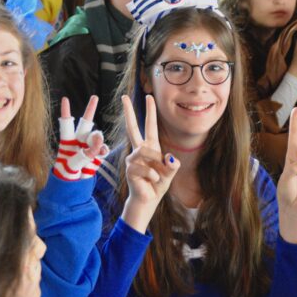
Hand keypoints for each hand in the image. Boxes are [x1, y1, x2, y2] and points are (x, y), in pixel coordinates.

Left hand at [53, 96, 108, 180]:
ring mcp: (88, 149)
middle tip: (94, 97)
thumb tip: (100, 139)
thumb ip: (87, 152)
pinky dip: (103, 150)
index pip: (66, 124)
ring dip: (97, 141)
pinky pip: (102, 149)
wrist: (73, 189)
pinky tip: (102, 152)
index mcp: (67, 142)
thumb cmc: (66, 176)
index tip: (65, 99)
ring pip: (96, 138)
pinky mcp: (96, 157)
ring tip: (95, 150)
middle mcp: (78, 142)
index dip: (66, 112)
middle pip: (85, 124)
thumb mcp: (73, 164)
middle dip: (90, 110)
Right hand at [121, 95, 179, 233]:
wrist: (148, 199)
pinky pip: (144, 167)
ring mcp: (133, 158)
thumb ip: (172, 166)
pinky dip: (152, 175)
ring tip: (156, 176)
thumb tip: (169, 158)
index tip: (149, 96)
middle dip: (129, 112)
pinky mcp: (130, 168)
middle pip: (132, 127)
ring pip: (145, 152)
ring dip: (155, 165)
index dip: (150, 111)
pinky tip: (151, 181)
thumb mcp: (170, 174)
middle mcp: (139, 150)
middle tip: (124, 96)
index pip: (149, 125)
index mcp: (151, 147)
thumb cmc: (158, 184)